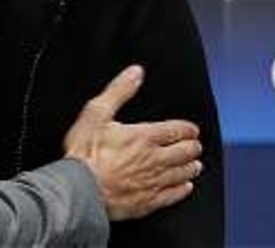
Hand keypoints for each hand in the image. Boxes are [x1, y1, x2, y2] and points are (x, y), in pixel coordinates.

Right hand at [63, 65, 203, 220]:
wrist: (79, 188)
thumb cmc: (85, 152)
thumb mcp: (97, 113)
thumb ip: (118, 92)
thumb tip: (135, 73)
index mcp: (144, 137)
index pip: (176, 130)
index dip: (188, 129)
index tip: (192, 129)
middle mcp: (154, 159)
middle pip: (184, 153)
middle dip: (192, 147)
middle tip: (195, 145)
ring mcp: (153, 182)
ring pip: (182, 174)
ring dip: (191, 167)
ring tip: (195, 165)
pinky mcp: (148, 201)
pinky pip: (173, 195)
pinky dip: (182, 190)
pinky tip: (185, 187)